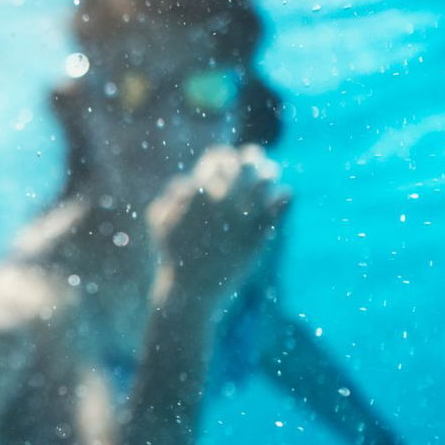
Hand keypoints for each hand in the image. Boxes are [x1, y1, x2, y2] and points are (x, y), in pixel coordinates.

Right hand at [149, 145, 291, 303]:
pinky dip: (284, 195)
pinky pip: (280, 204)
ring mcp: (245, 214)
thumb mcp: (159, 221)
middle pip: (245, 164)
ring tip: (271, 174)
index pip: (218, 158)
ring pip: (266, 179)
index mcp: (200, 190)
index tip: (228, 157)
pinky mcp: (261, 231)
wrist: (193, 290)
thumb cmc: (174, 254)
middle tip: (256, 157)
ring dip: (269, 172)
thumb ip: (171, 195)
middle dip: (251, 157)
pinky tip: (284, 194)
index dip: (224, 155)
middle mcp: (224, 198)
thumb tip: (188, 180)